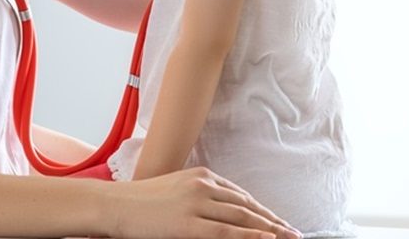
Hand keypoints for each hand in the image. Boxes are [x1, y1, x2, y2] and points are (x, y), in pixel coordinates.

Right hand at [112, 167, 300, 238]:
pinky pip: (228, 233)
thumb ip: (197, 196)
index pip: (240, 195)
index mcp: (201, 176)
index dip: (262, 210)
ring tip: (289, 238)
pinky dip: (251, 236)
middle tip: (293, 232)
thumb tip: (219, 210)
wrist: (115, 204)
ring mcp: (197, 204)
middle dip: (273, 220)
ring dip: (270, 229)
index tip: (278, 221)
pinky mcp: (189, 225)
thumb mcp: (174, 190)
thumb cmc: (141, 201)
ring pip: (243, 219)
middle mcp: (203, 186)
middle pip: (247, 206)